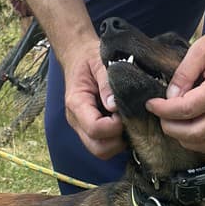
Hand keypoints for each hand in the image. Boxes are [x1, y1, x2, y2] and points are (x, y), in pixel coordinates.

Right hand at [62, 39, 124, 159]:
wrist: (77, 55)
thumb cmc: (89, 57)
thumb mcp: (99, 62)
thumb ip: (107, 82)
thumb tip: (114, 106)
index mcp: (76, 103)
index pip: (95, 129)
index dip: (115, 126)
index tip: (125, 111)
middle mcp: (76, 120)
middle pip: (98, 148)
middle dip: (118, 139)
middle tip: (128, 119)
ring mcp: (82, 126)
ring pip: (101, 150)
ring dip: (118, 142)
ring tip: (126, 121)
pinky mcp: (89, 128)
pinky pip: (103, 144)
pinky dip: (116, 140)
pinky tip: (123, 122)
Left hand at [145, 21, 204, 154]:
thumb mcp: (201, 48)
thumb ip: (183, 73)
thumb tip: (170, 96)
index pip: (188, 108)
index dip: (164, 110)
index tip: (151, 104)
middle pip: (196, 132)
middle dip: (171, 127)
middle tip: (160, 115)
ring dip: (185, 139)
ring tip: (172, 124)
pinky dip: (202, 143)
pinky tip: (189, 133)